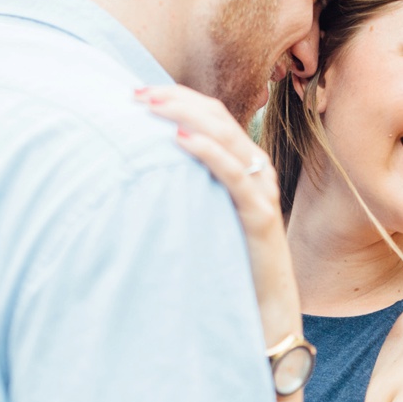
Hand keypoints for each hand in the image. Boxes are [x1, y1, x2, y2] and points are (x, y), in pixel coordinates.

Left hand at [137, 86, 300, 341]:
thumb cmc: (231, 262)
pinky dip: (208, 152)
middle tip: (136, 94)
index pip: (212, 116)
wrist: (266, 308)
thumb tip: (144, 169)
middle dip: (175, 99)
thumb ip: (189, 188)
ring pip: (226, 137)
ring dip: (186, 116)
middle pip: (217, 118)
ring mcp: (262, 191)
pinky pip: (235, 176)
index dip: (177, 97)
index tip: (137, 92)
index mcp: (245, 165)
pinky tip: (179, 140)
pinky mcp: (259, 217)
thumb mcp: (205, 215)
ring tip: (151, 108)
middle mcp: (257, 171)